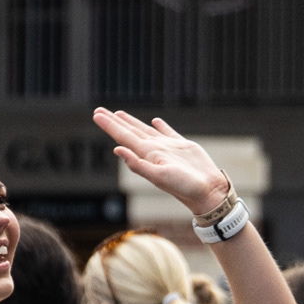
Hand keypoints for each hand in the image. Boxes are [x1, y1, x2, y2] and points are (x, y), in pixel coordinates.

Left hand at [91, 108, 231, 221]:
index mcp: (146, 155)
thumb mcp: (158, 176)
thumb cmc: (183, 187)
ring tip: (119, 113)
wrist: (207, 192)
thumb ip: (137, 164)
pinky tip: (155, 121)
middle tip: (98, 111)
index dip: (109, 125)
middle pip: (130, 131)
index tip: (96, 114)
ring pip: (145, 130)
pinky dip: (161, 126)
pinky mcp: (183, 147)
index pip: (123, 136)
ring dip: (131, 122)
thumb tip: (118, 149)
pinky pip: (168, 132)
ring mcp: (167, 148)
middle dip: (114, 121)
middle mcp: (154, 150)